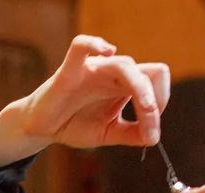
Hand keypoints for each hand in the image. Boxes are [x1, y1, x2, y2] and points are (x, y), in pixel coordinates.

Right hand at [0, 35, 169, 166]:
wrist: (43, 129)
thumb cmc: (74, 123)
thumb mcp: (108, 133)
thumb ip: (131, 135)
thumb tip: (153, 138)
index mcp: (125, 84)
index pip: (155, 80)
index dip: (161, 101)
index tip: (150, 129)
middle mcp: (113, 73)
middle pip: (148, 72)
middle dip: (155, 99)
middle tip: (149, 124)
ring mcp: (93, 69)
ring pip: (126, 64)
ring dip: (141, 89)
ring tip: (145, 109)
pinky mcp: (70, 70)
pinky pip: (81, 45)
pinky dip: (94, 43)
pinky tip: (107, 50)